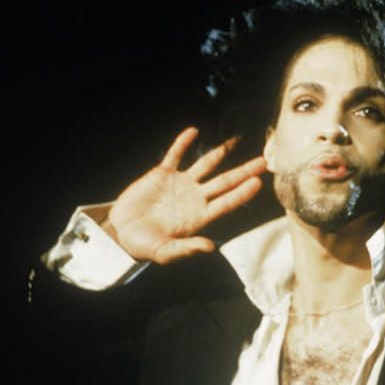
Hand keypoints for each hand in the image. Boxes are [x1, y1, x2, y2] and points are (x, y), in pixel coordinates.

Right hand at [104, 127, 265, 263]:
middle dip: (243, 172)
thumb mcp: (165, 252)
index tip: (257, 182)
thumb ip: (187, 249)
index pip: (227, 202)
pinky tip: (193, 132)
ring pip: (205, 165)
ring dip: (221, 153)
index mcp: (199, 217)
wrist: (122, 233)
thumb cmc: (145, 246)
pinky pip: (175, 155)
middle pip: (224, 182)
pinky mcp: (162, 174)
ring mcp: (181, 184)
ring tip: (237, 140)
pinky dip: (183, 143)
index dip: (242, 193)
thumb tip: (210, 247)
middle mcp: (195, 198)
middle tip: (263, 162)